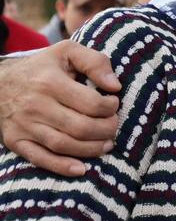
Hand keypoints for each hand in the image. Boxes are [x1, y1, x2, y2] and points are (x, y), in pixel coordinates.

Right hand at [0, 41, 120, 175]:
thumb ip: (95, 62)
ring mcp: (24, 125)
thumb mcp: (67, 52)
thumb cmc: (41, 67)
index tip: (114, 105)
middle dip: (106, 130)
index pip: (91, 103)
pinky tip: (81, 169)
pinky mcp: (16, 140)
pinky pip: (40, 159)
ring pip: (63, 145)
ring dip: (91, 149)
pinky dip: (61, 167)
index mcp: (50, 82)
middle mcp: (35, 105)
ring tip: (106, 144)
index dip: (110, 108)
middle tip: (113, 126)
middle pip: (80, 127)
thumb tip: (115, 86)